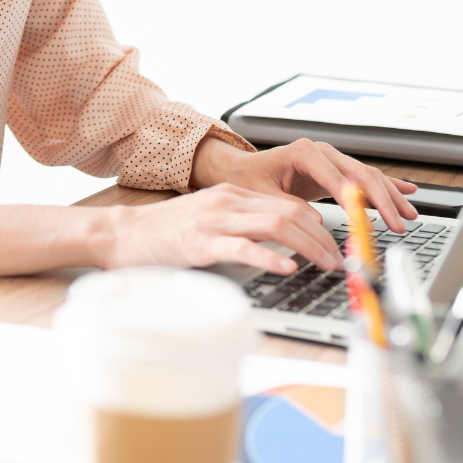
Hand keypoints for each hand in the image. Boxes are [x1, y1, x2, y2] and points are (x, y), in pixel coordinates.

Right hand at [101, 184, 345, 275]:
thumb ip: (242, 224)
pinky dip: (269, 257)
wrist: (121, 233)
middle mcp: (228, 202)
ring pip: (276, 225)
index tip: (337, 244)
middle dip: (324, 237)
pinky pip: (243, 248)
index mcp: (233, 195)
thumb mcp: (210, 218)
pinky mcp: (200, 243)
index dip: (321, 224)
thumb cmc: (164, 232)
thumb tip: (282, 243)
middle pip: (291, 212)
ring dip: (309, 246)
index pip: (289, 204)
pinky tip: (287, 267)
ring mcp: (215, 221)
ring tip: (326, 263)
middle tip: (341, 259)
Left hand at [191, 137, 419, 232]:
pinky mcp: (335, 171)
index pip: (337, 177)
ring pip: (368, 177)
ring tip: (409, 215)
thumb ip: (288, 206)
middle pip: (361, 175)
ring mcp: (331, 160)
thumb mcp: (262, 195)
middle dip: (384, 200)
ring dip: (391, 196)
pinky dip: (387, 185)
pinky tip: (407, 190)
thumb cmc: (249, 180)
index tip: (369, 219)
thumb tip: (314, 221)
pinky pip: (365, 179)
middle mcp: (322, 152)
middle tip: (399, 222)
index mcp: (304, 152)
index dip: (355, 199)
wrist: (241, 169)